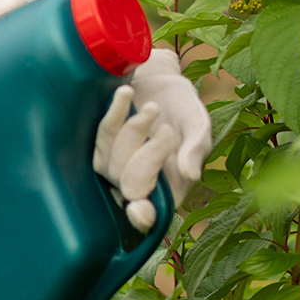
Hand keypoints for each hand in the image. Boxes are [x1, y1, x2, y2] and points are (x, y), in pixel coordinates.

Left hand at [92, 49, 210, 231]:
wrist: (163, 82)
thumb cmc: (184, 110)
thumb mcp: (198, 127)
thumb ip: (196, 150)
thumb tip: (192, 176)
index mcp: (167, 190)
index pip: (149, 215)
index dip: (141, 216)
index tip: (138, 207)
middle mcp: (137, 183)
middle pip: (130, 185)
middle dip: (150, 155)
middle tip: (168, 130)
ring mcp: (115, 165)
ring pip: (112, 161)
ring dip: (134, 130)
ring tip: (154, 107)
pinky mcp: (101, 144)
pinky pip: (102, 135)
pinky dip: (115, 113)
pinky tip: (126, 94)